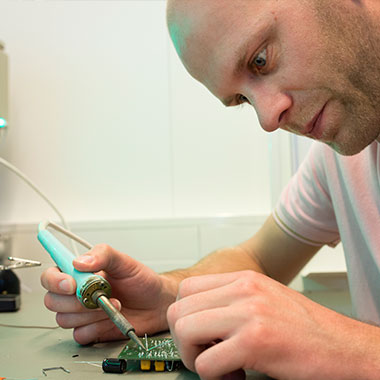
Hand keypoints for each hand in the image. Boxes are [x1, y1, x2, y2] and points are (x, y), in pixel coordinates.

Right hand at [40, 244, 176, 343]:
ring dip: (89, 314)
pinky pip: (79, 335)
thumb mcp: (124, 261)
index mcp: (80, 273)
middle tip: (99, 295)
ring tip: (112, 304)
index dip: (55, 281)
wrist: (156, 302)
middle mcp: (77, 293)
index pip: (51, 275)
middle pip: (52, 301)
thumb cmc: (141, 280)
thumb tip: (80, 261)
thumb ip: (103, 255)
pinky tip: (110, 318)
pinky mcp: (90, 330)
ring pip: (64, 319)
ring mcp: (82, 313)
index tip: (71, 284)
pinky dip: (95, 328)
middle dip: (75, 300)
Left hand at [167, 270, 371, 379]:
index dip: (185, 316)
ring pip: (184, 332)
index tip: (200, 335)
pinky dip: (214, 377)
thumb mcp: (264, 299)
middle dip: (185, 340)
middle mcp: (242, 290)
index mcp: (243, 279)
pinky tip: (237, 376)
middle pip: (178, 311)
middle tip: (206, 354)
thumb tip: (200, 316)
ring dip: (194, 357)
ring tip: (218, 365)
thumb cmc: (304, 327)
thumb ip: (232, 301)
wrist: (343, 346)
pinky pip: (206, 363)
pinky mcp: (256, 341)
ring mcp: (248, 313)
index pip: (186, 289)